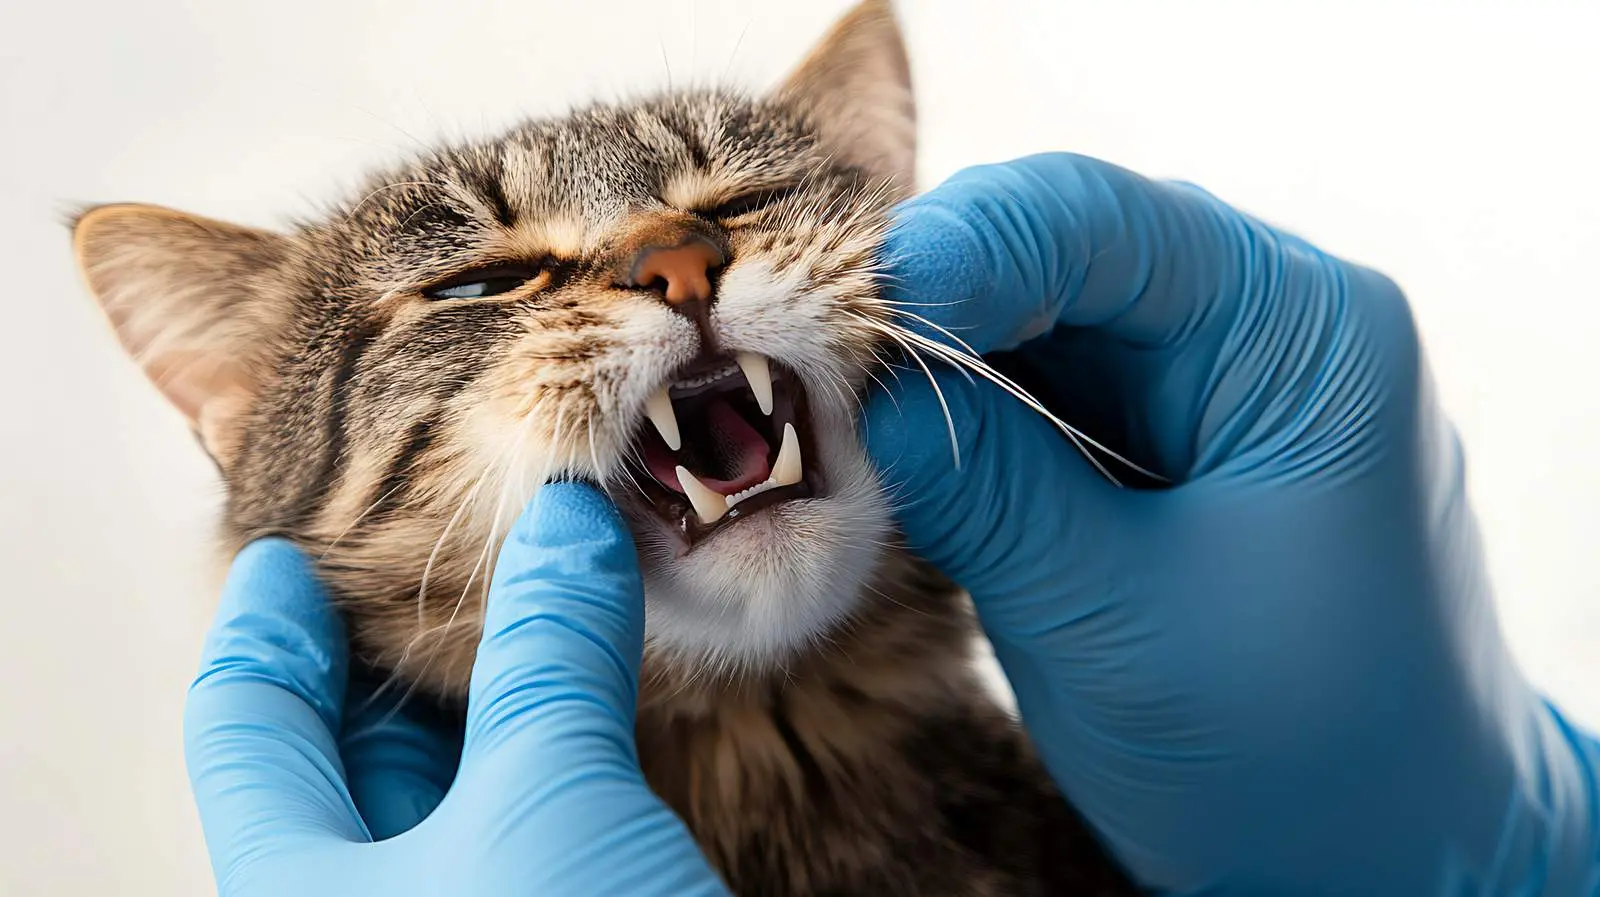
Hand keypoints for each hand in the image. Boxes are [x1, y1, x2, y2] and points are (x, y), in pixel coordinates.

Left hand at [183, 483, 728, 895]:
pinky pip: (539, 813)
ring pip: (459, 784)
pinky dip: (562, 738)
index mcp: (301, 893)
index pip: (247, 729)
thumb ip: (546, 655)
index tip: (294, 547)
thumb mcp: (548, 804)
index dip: (268, 624)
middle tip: (451, 542)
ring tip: (537, 587)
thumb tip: (562, 518)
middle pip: (350, 753)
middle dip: (398, 644)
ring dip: (500, 685)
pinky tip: (602, 683)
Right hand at [863, 153, 1599, 893]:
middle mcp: (1255, 329)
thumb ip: (991, 496)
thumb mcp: (1122, 625)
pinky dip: (961, 421)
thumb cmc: (1299, 753)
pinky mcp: (1153, 446)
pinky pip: (1035, 395)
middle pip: (1057, 254)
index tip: (854, 316)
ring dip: (935, 366)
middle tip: (821, 371)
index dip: (966, 246)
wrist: (1375, 852)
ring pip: (1030, 323)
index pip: (1107, 224)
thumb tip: (866, 394)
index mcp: (1302, 333)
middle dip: (931, 305)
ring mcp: (1201, 387)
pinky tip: (904, 456)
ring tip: (849, 422)